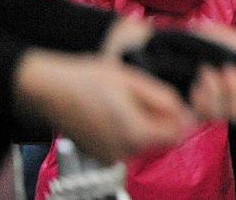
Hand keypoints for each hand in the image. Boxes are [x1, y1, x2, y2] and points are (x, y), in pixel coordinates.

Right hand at [15, 50, 195, 163]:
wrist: (50, 89)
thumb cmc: (88, 79)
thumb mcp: (134, 80)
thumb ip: (163, 99)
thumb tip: (186, 112)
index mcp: (134, 133)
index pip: (177, 135)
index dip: (183, 116)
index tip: (176, 100)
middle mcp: (123, 152)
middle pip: (162, 140)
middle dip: (164, 120)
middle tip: (149, 94)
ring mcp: (109, 156)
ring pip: (145, 142)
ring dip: (147, 124)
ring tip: (130, 99)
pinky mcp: (100, 154)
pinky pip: (127, 145)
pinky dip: (130, 130)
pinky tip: (117, 110)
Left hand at [103, 17, 235, 128]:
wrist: (148, 46)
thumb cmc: (182, 42)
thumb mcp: (218, 37)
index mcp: (232, 87)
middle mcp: (220, 102)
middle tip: (228, 72)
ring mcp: (202, 110)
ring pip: (224, 115)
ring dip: (219, 95)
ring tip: (206, 74)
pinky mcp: (182, 116)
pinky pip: (203, 117)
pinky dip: (204, 101)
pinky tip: (196, 86)